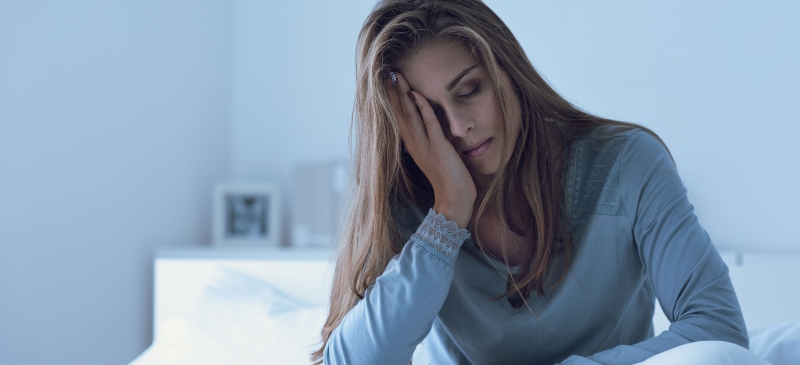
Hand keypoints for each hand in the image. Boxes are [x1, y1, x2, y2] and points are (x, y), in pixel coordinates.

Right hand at [386, 71, 475, 227]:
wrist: (455, 200)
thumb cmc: (449, 180)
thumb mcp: (436, 156)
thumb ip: (431, 140)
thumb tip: (431, 124)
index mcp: (413, 146)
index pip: (399, 118)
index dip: (393, 100)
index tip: (388, 82)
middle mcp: (414, 145)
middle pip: (400, 114)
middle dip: (394, 92)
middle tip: (388, 72)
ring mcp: (425, 146)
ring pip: (410, 116)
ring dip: (403, 95)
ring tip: (397, 77)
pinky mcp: (438, 148)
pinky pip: (429, 124)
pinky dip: (423, 108)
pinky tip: (417, 94)